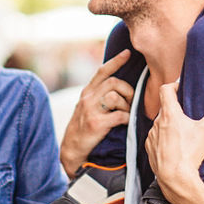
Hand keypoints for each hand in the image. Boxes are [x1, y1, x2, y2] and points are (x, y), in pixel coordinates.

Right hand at [59, 50, 134, 176]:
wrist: (73, 150)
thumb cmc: (84, 127)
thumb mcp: (88, 106)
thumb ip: (99, 95)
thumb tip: (119, 85)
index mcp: (88, 92)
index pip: (102, 71)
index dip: (116, 61)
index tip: (127, 53)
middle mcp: (88, 98)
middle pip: (114, 82)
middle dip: (127, 90)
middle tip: (130, 102)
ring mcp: (91, 110)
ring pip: (116, 96)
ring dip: (126, 106)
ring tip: (125, 114)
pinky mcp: (96, 123)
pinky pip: (119, 115)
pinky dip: (126, 118)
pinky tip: (124, 123)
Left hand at [145, 81, 203, 203]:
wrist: (174, 179)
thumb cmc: (187, 154)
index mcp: (169, 114)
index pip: (165, 90)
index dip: (173, 85)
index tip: (180, 87)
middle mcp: (157, 123)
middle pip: (164, 108)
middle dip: (175, 109)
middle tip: (187, 114)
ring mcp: (152, 137)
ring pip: (160, 124)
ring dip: (168, 125)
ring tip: (182, 133)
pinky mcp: (150, 149)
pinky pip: (156, 138)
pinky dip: (163, 139)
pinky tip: (174, 146)